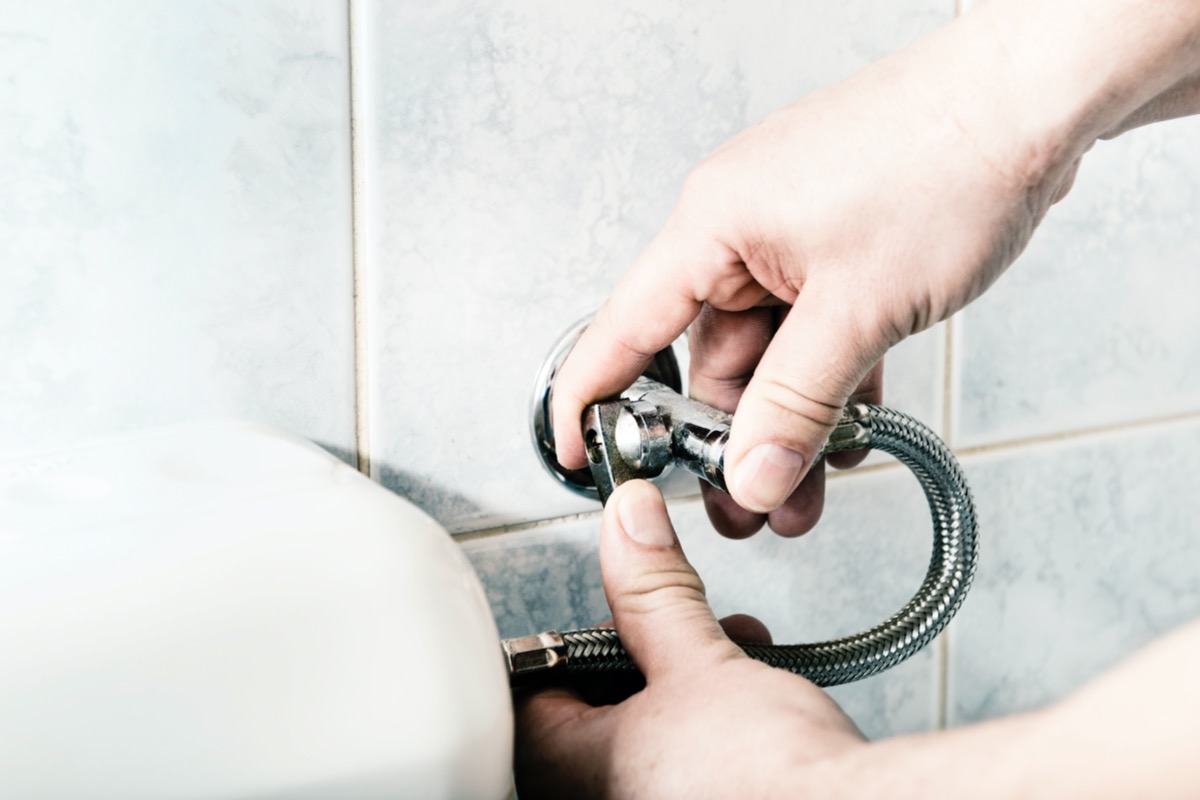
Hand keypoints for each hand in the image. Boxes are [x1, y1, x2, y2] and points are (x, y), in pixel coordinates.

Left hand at [513, 481, 865, 797]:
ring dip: (679, 685)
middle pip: (588, 714)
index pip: (532, 695)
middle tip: (673, 631)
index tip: (605, 617)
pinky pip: (676, 764)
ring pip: (638, 737)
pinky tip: (749, 702)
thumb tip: (628, 527)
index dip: (569, 644)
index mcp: (576, 774)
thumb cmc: (773, 779)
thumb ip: (654, 593)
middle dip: (639, 660)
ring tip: (727, 655)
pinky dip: (703, 726)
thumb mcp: (700, 662)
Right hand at [550, 0, 1199, 536]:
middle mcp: (740, 230)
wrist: (1036, 96)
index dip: (591, 401)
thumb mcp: (858, 307)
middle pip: (707, 357)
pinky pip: (814, 332)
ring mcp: (793, 239)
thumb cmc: (948, 158)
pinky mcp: (840, 247)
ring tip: (807, 486)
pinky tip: (848, 431)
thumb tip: (752, 475)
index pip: (624, 329)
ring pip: (769, 354)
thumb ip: (797, 403)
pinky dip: (829, 383)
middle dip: (730, 439)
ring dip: (788, 420)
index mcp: (713, 225)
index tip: (578, 458)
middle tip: (748, 505)